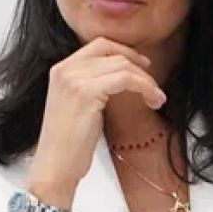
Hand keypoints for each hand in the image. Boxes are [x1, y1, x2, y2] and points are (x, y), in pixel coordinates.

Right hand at [30, 36, 167, 195]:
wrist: (55, 166)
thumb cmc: (69, 144)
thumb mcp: (78, 106)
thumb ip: (92, 86)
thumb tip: (122, 76)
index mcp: (61, 69)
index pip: (99, 45)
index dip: (125, 52)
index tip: (143, 66)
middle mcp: (65, 69)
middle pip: (112, 52)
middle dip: (138, 65)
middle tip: (154, 84)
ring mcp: (74, 79)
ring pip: (122, 65)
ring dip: (146, 81)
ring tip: (157, 99)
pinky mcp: (86, 92)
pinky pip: (125, 79)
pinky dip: (145, 87)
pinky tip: (153, 100)